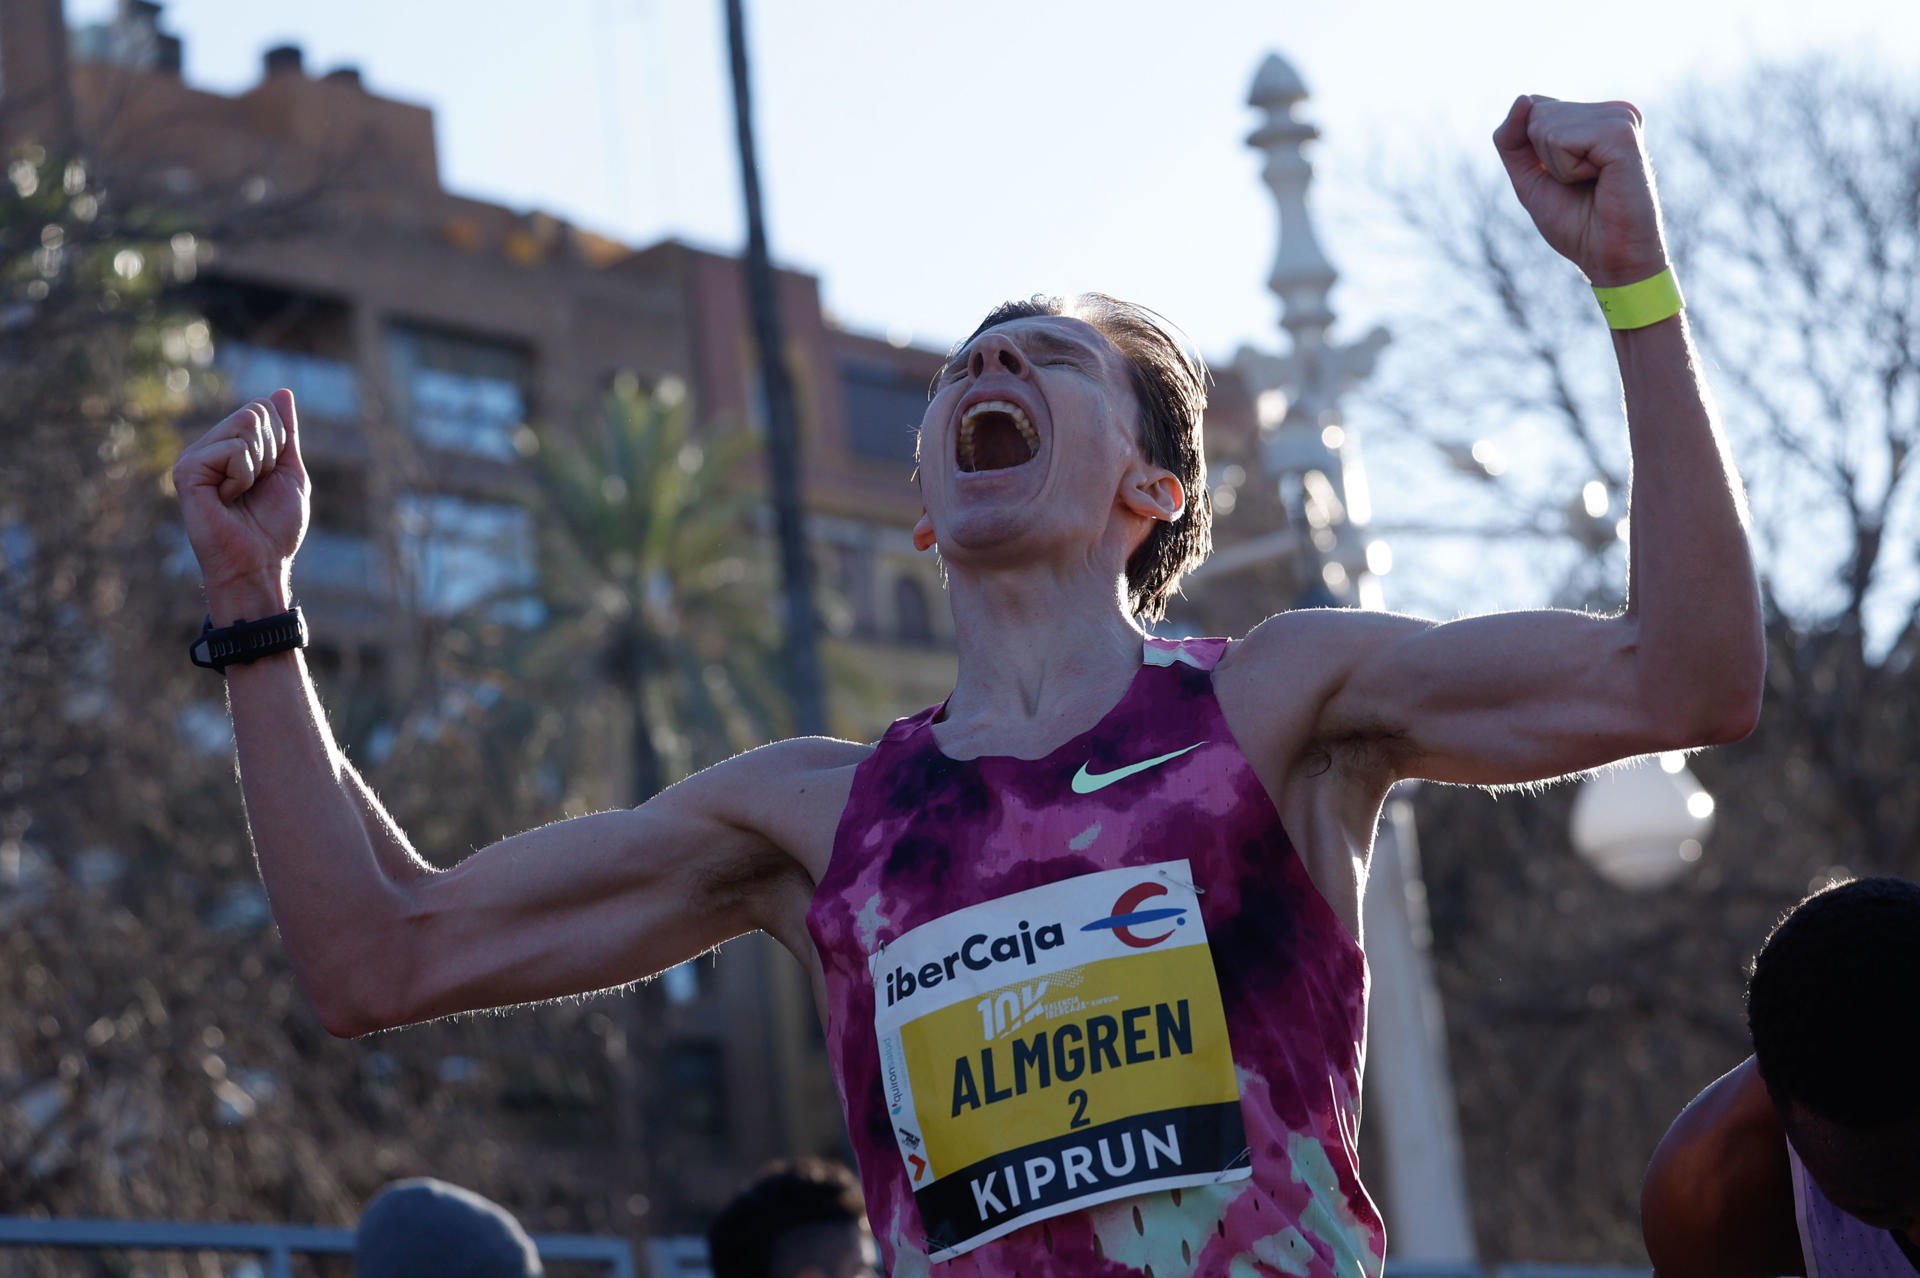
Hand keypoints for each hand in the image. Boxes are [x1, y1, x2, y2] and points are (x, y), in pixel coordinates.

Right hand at [172, 388, 308, 618]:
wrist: (260, 564)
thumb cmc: (274, 526)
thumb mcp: (289, 472)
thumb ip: (285, 433)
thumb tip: (281, 392)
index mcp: (230, 445)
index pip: (264, 408)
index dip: (280, 442)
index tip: (269, 476)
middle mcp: (208, 447)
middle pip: (255, 412)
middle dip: (270, 451)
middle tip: (255, 487)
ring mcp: (194, 457)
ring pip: (245, 425)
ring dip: (258, 465)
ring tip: (241, 493)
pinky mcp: (186, 471)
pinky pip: (232, 450)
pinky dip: (243, 476)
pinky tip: (227, 499)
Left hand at [1493, 95, 1668, 287]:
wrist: (1608, 257)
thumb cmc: (1576, 223)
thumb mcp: (1529, 178)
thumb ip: (1513, 140)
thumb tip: (1522, 98)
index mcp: (1597, 117)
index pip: (1533, 108)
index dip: (1532, 151)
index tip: (1566, 178)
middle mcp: (1613, 111)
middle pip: (1536, 113)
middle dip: (1543, 158)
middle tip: (1580, 184)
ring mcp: (1621, 118)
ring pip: (1544, 125)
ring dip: (1556, 166)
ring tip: (1591, 183)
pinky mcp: (1622, 133)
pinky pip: (1561, 138)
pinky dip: (1566, 169)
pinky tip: (1598, 180)